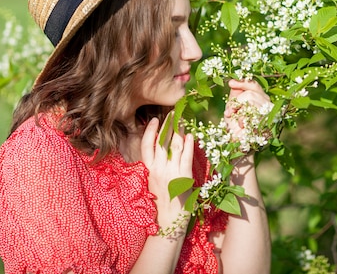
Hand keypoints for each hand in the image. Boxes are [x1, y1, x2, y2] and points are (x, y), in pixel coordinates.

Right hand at [140, 113, 193, 232]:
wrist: (168, 222)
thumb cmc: (161, 203)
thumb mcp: (152, 182)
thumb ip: (155, 167)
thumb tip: (161, 151)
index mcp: (148, 170)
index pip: (146, 145)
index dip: (150, 131)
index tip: (154, 120)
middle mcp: (158, 169)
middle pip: (162, 141)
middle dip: (168, 125)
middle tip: (173, 113)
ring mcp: (170, 172)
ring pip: (174, 145)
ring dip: (179, 131)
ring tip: (183, 121)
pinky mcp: (183, 177)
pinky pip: (186, 156)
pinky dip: (188, 144)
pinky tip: (190, 136)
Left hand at [224, 79, 271, 142]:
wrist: (238, 147)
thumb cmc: (235, 128)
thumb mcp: (233, 109)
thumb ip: (235, 96)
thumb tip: (233, 82)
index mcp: (261, 100)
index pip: (255, 86)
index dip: (243, 83)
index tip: (231, 83)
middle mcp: (269, 106)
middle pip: (252, 93)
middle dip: (237, 101)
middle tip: (229, 112)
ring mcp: (270, 115)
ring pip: (252, 99)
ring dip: (239, 110)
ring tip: (236, 121)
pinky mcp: (268, 123)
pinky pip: (252, 111)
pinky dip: (243, 118)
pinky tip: (241, 126)